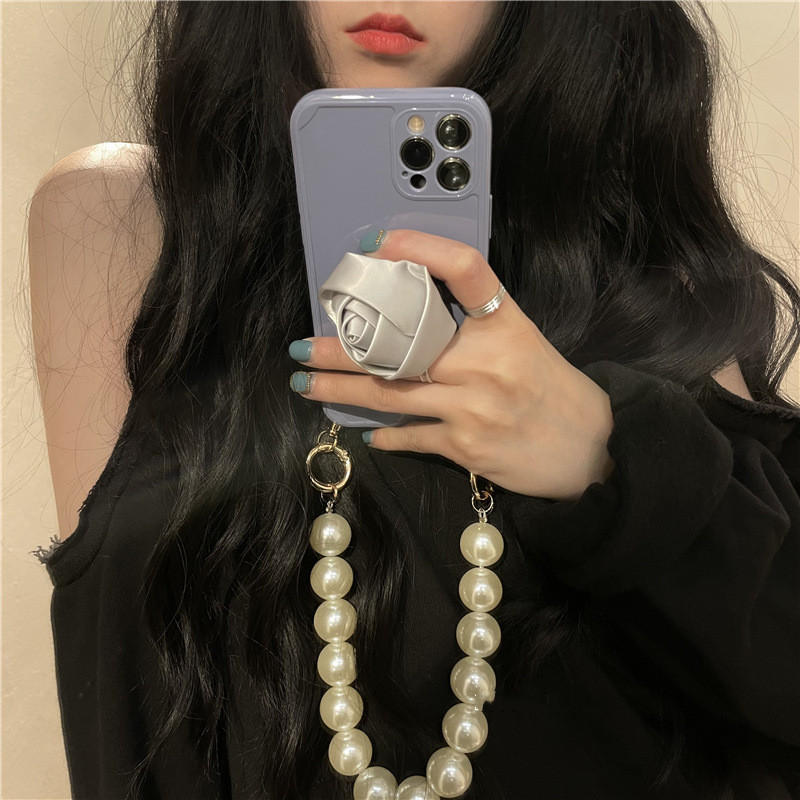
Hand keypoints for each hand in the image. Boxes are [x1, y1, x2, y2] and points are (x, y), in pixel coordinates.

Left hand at [289, 229, 615, 501]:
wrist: (591, 451)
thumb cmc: (554, 392)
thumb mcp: (524, 344)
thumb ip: (476, 331)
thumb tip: (412, 323)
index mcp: (506, 325)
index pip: (463, 269)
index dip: (419, 249)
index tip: (379, 244)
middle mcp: (487, 361)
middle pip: (401, 343)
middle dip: (343, 347)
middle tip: (304, 345)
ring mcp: (473, 406)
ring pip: (390, 392)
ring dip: (341, 389)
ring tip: (308, 383)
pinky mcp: (465, 446)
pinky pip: (410, 435)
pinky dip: (385, 434)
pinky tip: (365, 431)